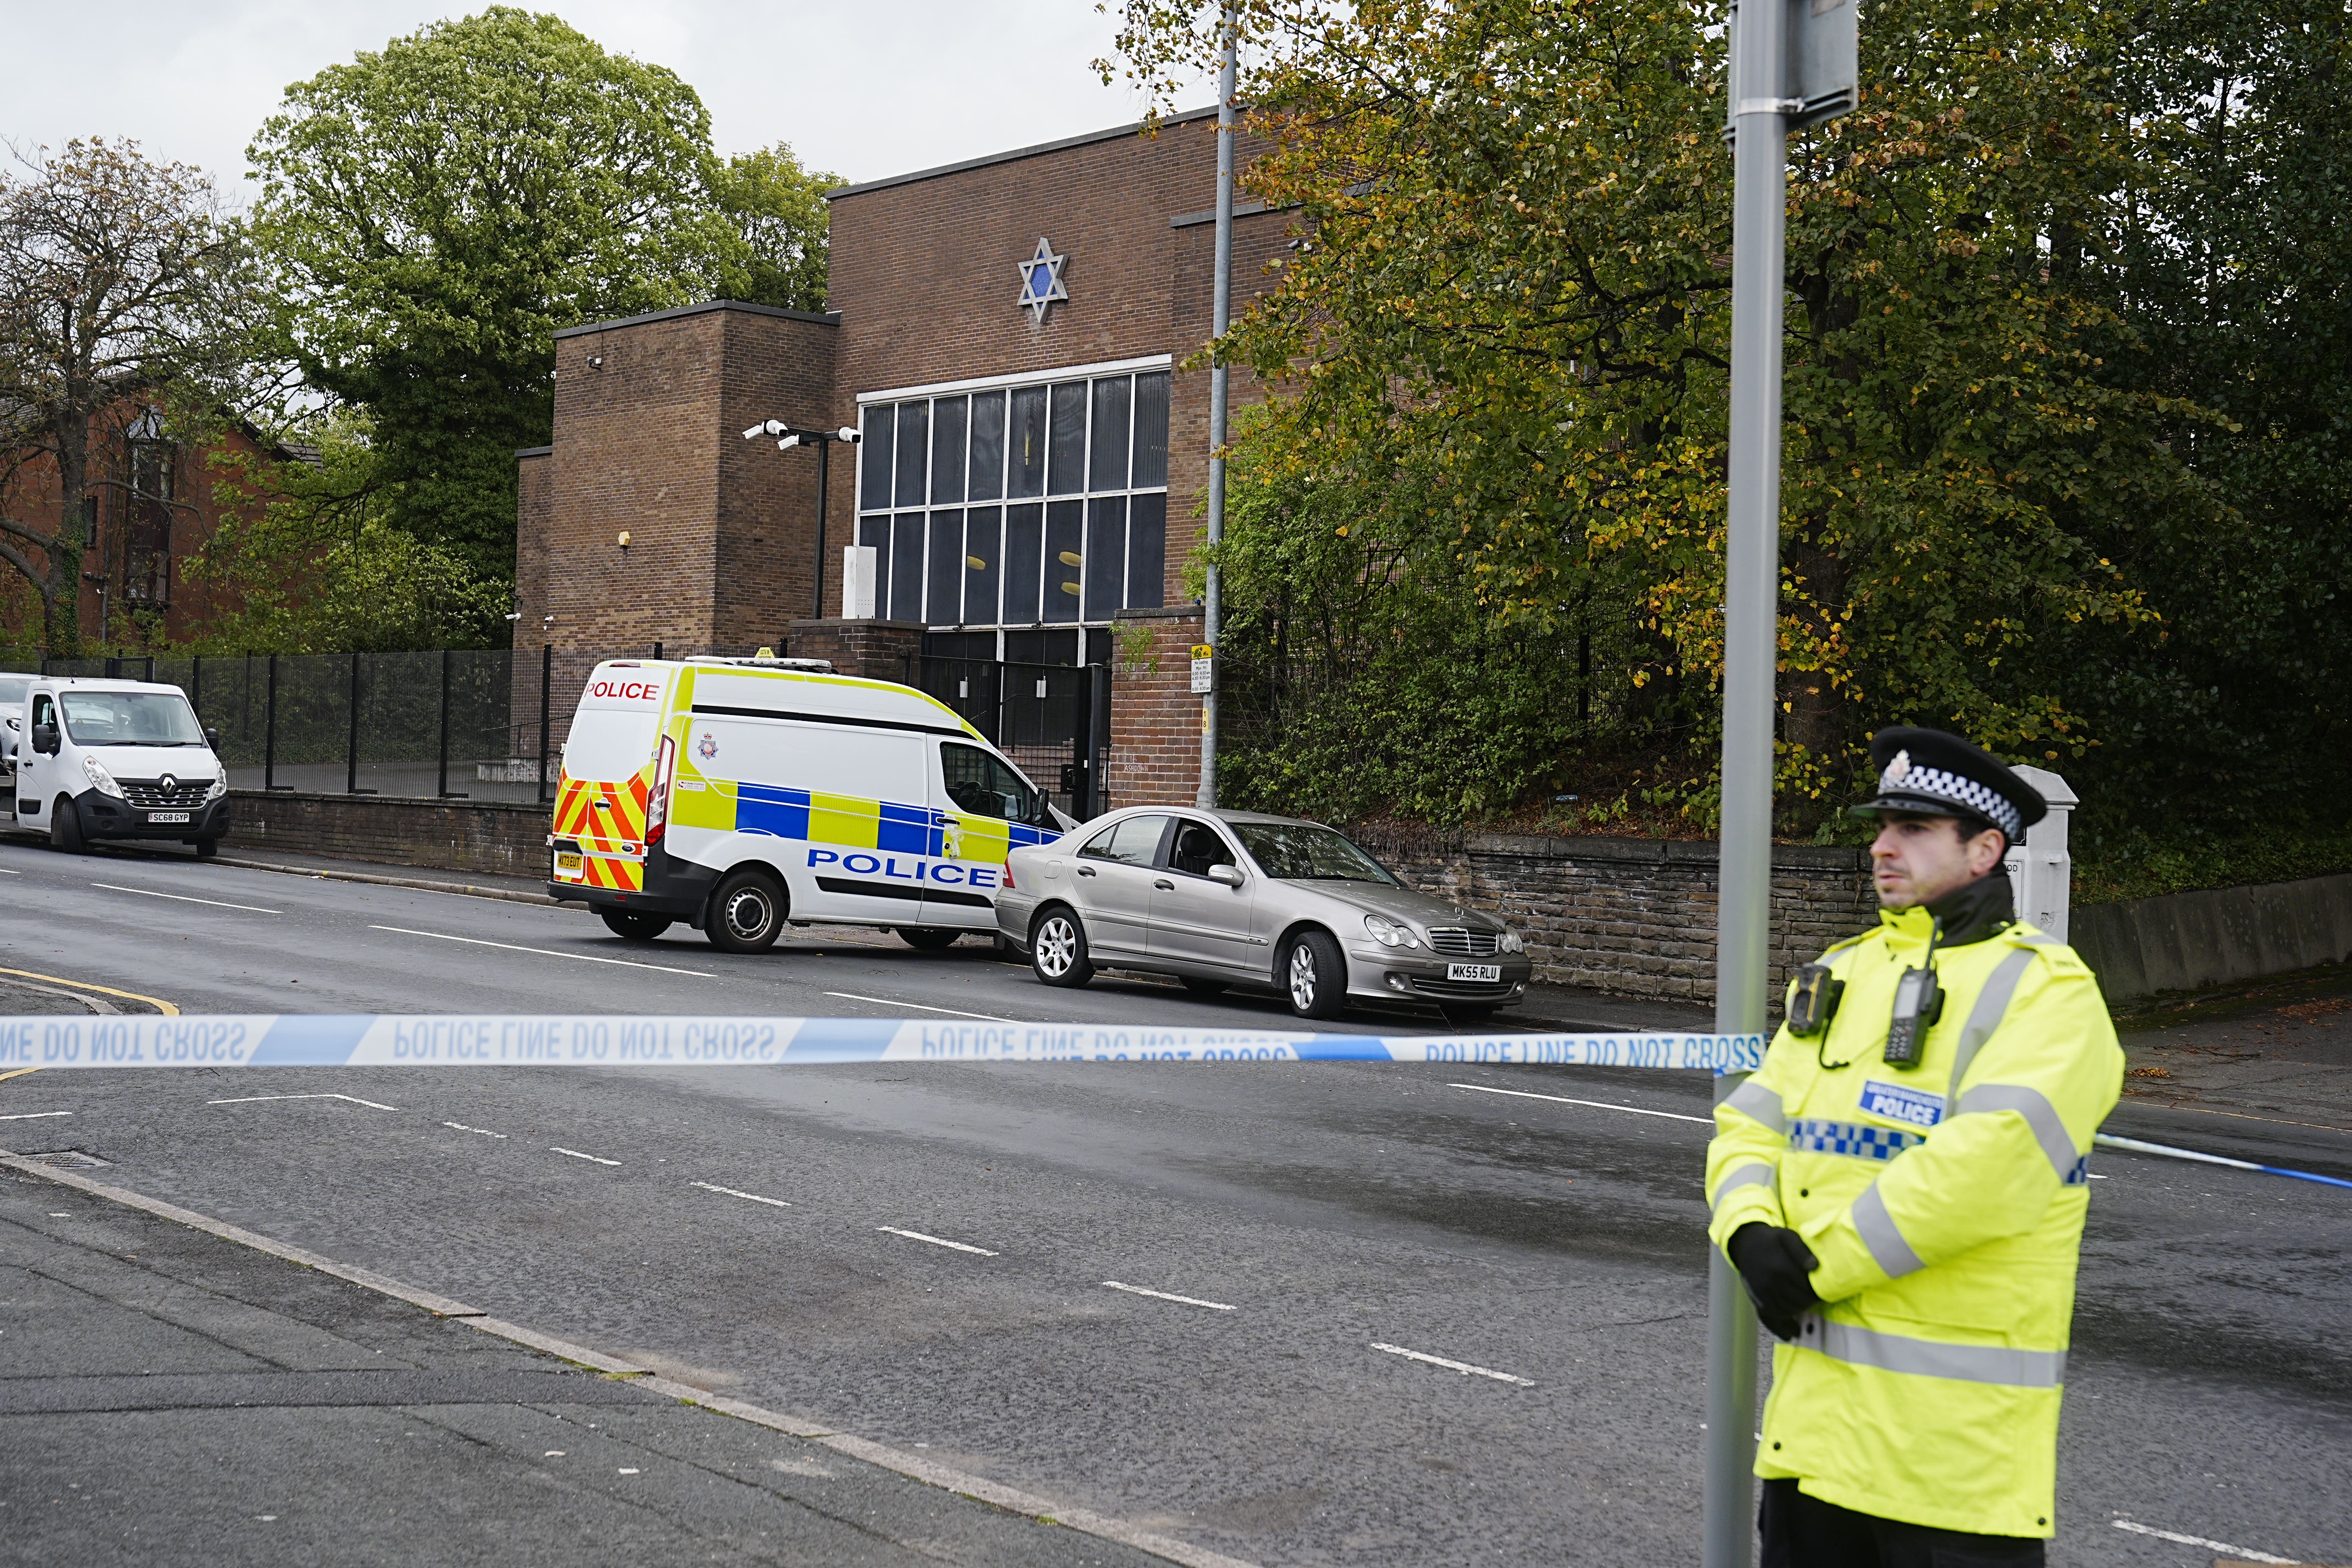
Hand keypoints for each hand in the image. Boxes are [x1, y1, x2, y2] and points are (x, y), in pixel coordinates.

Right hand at [1728, 1223, 1820, 1341]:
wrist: (1747, 1244)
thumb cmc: (1772, 1240)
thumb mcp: (1788, 1237)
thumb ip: (1802, 1251)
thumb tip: (1815, 1267)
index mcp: (1781, 1267)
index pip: (1807, 1288)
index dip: (1817, 1292)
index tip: (1823, 1291)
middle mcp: (1771, 1282)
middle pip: (1799, 1302)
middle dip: (1810, 1302)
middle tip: (1816, 1299)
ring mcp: (1763, 1292)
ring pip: (1787, 1310)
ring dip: (1799, 1311)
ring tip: (1806, 1306)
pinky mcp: (1757, 1298)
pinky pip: (1772, 1315)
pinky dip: (1783, 1321)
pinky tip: (1792, 1324)